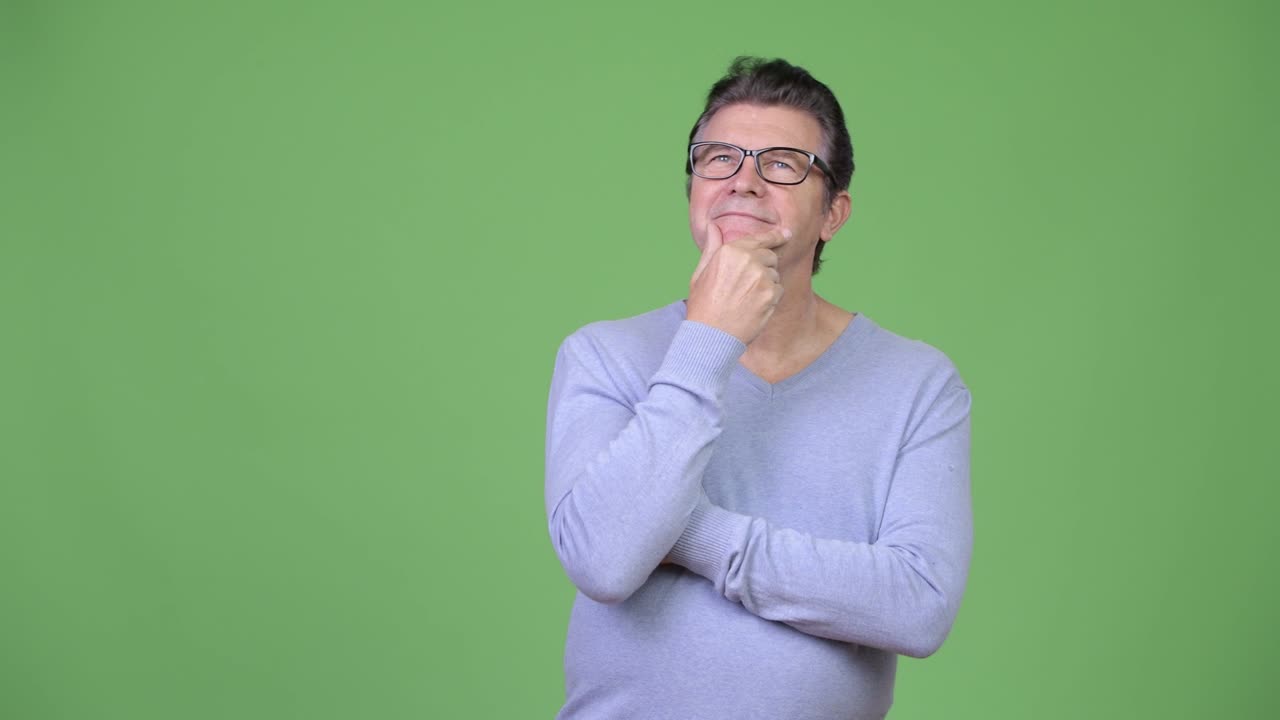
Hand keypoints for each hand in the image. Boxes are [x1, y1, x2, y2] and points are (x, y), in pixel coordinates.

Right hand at [687, 222, 786, 344]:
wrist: (712, 335)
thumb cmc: (703, 306)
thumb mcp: (701, 273)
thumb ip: (711, 247)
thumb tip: (713, 226)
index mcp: (730, 251)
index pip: (759, 238)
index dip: (775, 235)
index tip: (787, 233)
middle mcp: (748, 259)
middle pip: (770, 256)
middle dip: (765, 266)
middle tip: (749, 285)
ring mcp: (761, 276)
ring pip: (775, 274)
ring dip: (766, 283)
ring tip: (746, 299)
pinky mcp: (771, 293)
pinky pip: (779, 290)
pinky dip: (771, 298)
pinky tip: (754, 307)